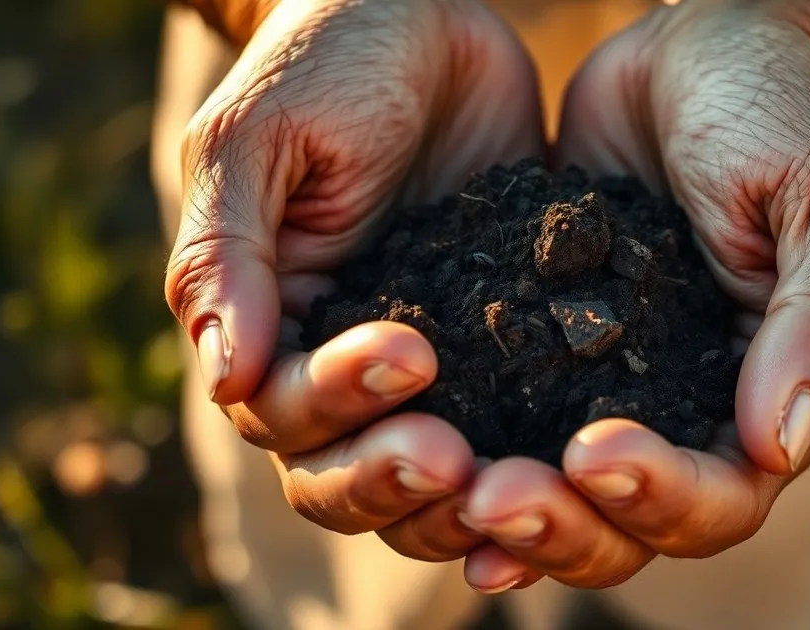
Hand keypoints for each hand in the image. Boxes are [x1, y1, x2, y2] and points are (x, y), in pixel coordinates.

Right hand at [163, 0, 542, 561]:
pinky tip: (584, 468)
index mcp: (269, 325)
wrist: (426, 13)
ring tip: (523, 489)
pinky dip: (538, 463)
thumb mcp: (259, 137)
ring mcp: (430, 365)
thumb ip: (227, 254)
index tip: (410, 354)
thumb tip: (225, 377)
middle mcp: (339, 363)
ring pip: (429, 480)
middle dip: (394, 481)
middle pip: (344, 477)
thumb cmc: (327, 59)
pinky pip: (516, 427)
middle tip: (459, 462)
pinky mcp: (503, 347)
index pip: (282, 410)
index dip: (336, 405)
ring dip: (464, 503)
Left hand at [458, 6, 809, 589]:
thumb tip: (783, 448)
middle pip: (629, 527)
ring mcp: (601, 388)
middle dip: (565, 528)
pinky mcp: (537, 349)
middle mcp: (681, 415)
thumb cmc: (774, 113)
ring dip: (507, 515)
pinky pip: (498, 421)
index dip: (664, 499)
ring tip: (452, 494)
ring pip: (557, 499)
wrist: (691, 53)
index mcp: (763, 399)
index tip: (595, 454)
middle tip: (494, 500)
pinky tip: (407, 450)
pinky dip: (461, 452)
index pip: (723, 498)